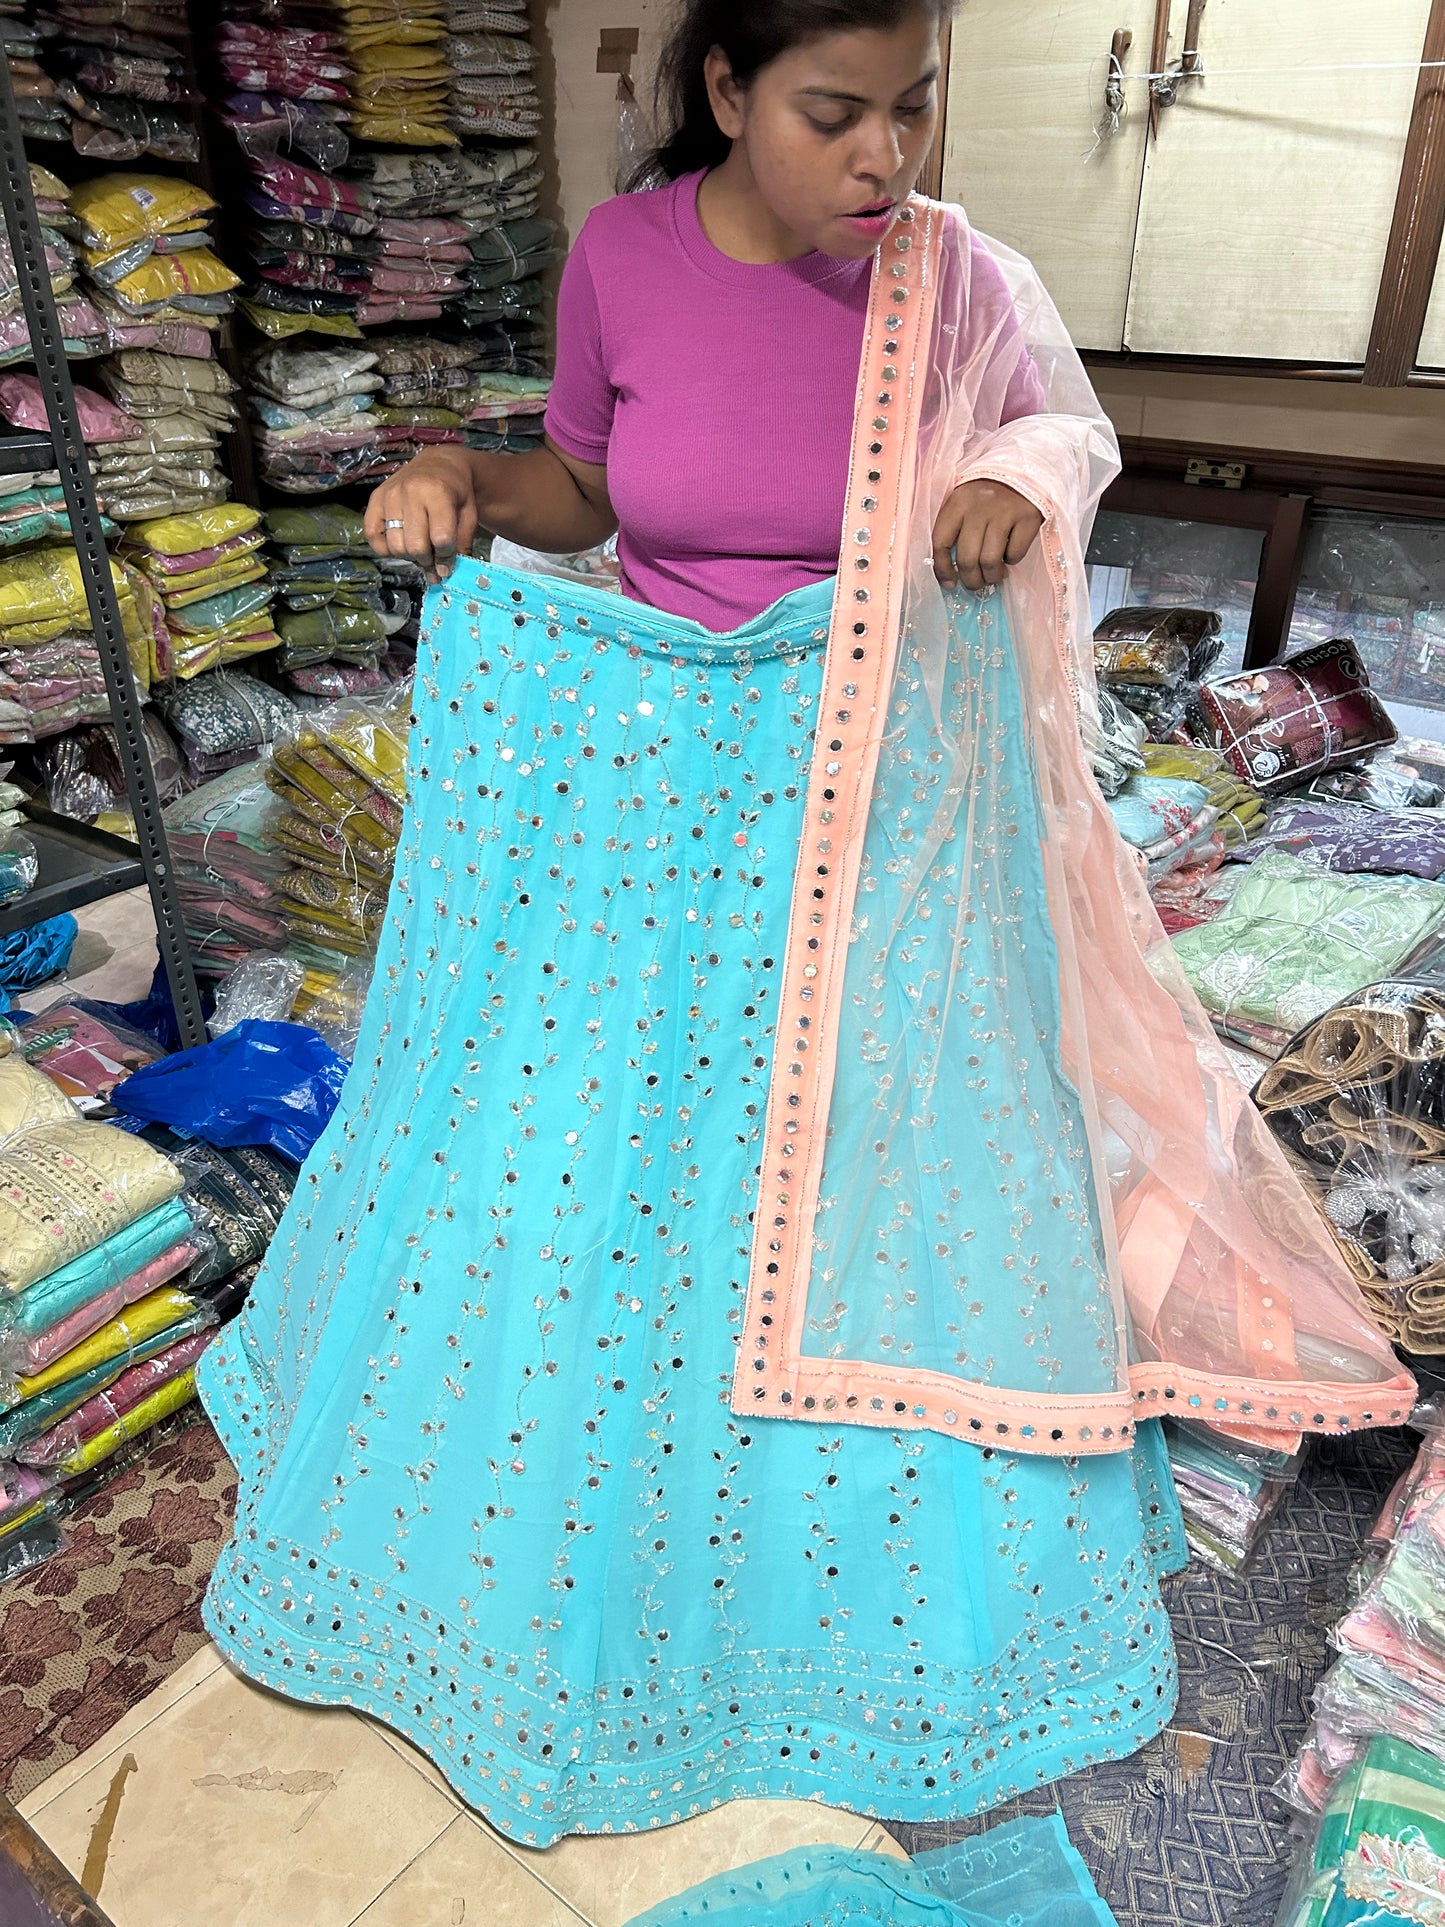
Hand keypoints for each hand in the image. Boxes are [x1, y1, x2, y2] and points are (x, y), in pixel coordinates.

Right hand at [364, 448, 480, 582]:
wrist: (439, 464)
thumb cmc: (456, 491)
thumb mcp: (469, 514)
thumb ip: (460, 543)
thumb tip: (443, 573)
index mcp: (438, 492)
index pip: (441, 538)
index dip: (446, 557)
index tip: (448, 562)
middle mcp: (410, 492)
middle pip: (416, 546)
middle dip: (428, 561)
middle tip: (433, 559)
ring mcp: (390, 495)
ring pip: (395, 545)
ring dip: (409, 556)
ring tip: (420, 550)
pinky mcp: (375, 499)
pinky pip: (372, 535)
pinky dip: (385, 548)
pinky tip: (401, 544)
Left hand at [931, 479, 1043, 591]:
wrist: (1027, 472)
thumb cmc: (991, 493)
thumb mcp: (967, 502)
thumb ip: (956, 528)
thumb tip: (951, 571)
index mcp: (958, 502)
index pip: (941, 542)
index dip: (942, 569)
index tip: (950, 583)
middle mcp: (979, 507)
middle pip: (967, 558)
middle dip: (971, 580)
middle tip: (977, 583)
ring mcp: (1004, 512)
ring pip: (990, 561)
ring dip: (992, 576)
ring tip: (995, 575)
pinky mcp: (1028, 517)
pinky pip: (1015, 554)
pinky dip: (1012, 561)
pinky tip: (1011, 553)